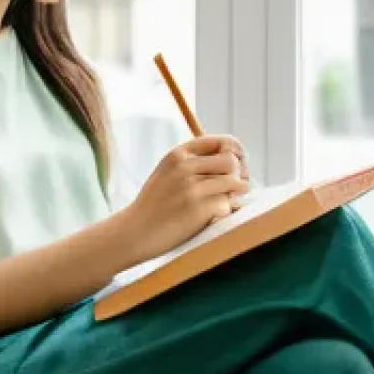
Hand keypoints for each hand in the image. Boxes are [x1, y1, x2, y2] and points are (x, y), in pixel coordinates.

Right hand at [115, 134, 250, 267]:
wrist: (133, 232)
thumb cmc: (153, 205)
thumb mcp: (167, 172)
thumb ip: (192, 163)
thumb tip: (232, 159)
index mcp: (178, 154)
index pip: (221, 141)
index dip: (236, 152)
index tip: (239, 165)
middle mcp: (184, 167)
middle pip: (231, 161)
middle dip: (239, 175)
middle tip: (237, 188)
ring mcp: (191, 188)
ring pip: (233, 182)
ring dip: (236, 194)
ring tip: (228, 202)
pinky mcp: (197, 209)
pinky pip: (227, 204)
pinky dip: (226, 211)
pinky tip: (216, 216)